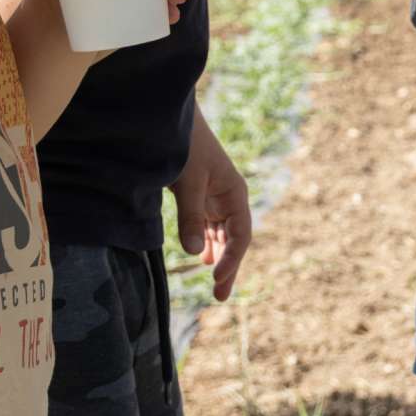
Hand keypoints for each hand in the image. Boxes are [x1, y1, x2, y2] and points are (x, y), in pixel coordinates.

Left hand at [173, 113, 250, 302]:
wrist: (173, 119)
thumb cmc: (186, 146)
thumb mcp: (187, 182)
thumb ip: (190, 217)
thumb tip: (192, 253)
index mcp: (235, 193)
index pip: (241, 234)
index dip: (232, 259)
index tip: (216, 278)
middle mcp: (229, 197)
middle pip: (234, 239)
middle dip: (229, 266)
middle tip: (219, 296)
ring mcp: (215, 197)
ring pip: (222, 235)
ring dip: (218, 257)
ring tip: (214, 283)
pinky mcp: (200, 196)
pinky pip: (208, 226)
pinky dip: (206, 242)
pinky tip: (201, 256)